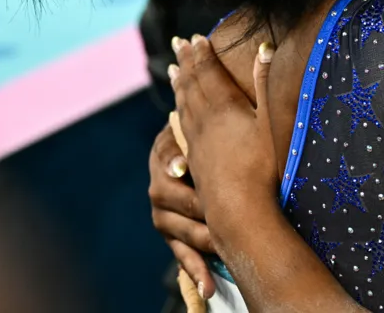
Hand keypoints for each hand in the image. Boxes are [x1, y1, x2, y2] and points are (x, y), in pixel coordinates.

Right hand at [148, 123, 214, 298]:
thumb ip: (208, 120)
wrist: (203, 155)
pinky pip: (182, 255)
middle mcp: (159, 183)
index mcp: (167, 149)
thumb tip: (195, 95)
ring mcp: (163, 213)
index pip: (166, 153)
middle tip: (219, 214)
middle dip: (197, 206)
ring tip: (224, 247)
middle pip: (170, 197)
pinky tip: (209, 287)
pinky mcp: (173, 235)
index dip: (173, 158)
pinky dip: (196, 270)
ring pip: (177, 229)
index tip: (183, 165)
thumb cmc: (214, 136)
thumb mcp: (208, 123)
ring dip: (200, 240)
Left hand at [171, 36, 279, 251]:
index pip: (209, 73)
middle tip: (178, 44)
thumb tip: (265, 47)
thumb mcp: (271, 122)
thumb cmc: (262, 167)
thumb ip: (266, 83)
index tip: (197, 37)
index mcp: (223, 108)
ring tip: (173, 70)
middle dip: (186, 62)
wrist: (238, 211)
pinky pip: (180, 126)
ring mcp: (196, 143)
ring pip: (182, 105)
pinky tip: (175, 113)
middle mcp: (204, 122)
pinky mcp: (194, 161)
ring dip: (179, 84)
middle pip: (191, 85)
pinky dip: (177, 111)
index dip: (203, 54)